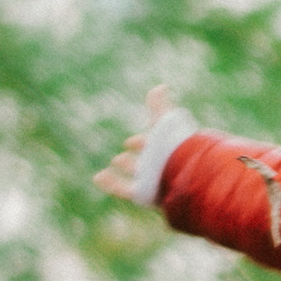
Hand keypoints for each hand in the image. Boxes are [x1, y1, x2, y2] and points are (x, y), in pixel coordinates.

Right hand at [95, 81, 177, 200]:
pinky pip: (126, 190)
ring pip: (138, 176)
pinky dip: (111, 184)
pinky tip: (98, 177)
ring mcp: (154, 181)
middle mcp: (163, 167)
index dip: (142, 142)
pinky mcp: (145, 195)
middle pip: (148, 162)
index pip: (154, 146)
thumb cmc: (175, 145)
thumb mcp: (165, 121)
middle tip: (122, 154)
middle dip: (135, 157)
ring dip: (126, 167)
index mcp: (169, 151)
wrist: (182, 173)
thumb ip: (160, 105)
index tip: (130, 142)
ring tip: (115, 161)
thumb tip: (162, 86)